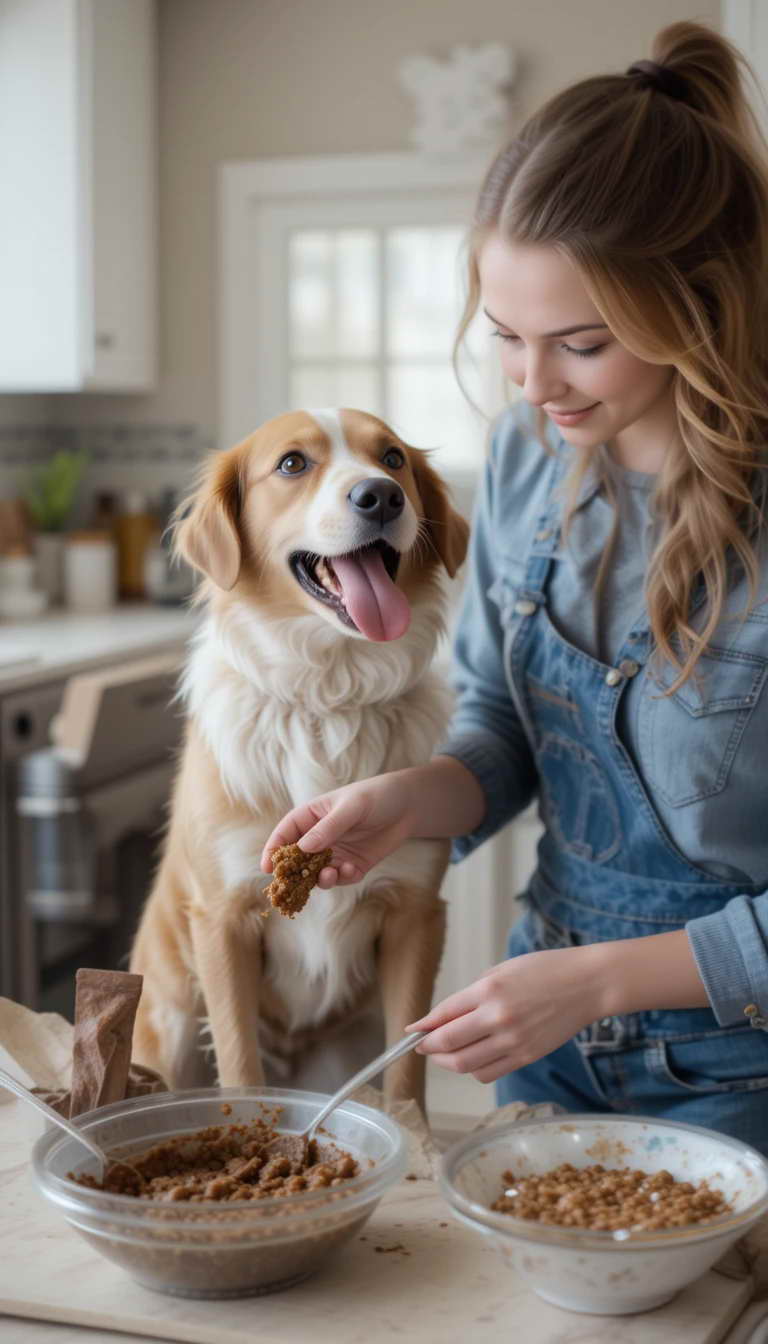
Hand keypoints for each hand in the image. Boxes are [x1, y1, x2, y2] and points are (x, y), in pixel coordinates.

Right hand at [260, 773, 415, 887]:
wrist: (408, 805)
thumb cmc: (375, 796)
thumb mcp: (351, 808)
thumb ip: (328, 828)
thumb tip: (302, 849)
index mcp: (311, 816)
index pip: (285, 834)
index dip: (274, 850)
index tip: (268, 868)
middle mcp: (319, 837)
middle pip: (298, 859)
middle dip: (295, 873)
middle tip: (294, 885)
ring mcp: (336, 853)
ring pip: (318, 873)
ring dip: (320, 878)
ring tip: (330, 875)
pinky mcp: (353, 865)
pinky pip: (341, 877)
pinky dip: (343, 878)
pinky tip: (351, 870)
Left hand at [405, 945, 604, 1082]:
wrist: (587, 984)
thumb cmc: (544, 970)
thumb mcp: (502, 970)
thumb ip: (472, 995)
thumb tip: (443, 1018)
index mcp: (489, 990)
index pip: (443, 1016)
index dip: (422, 1027)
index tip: (411, 1031)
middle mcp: (498, 1017)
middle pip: (448, 1045)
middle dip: (429, 1048)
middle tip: (423, 1045)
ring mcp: (513, 1040)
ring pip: (465, 1065)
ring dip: (448, 1062)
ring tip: (445, 1054)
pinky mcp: (527, 1056)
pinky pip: (488, 1073)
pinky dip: (473, 1069)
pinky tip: (472, 1059)